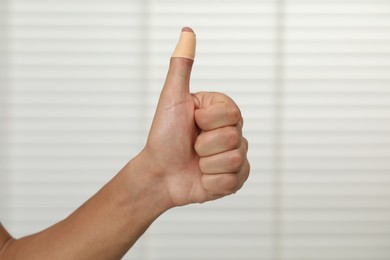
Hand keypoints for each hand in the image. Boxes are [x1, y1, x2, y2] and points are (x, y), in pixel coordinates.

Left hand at [137, 27, 249, 206]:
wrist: (159, 173)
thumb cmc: (163, 136)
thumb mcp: (171, 98)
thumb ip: (182, 66)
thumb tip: (187, 31)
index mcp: (222, 111)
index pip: (231, 114)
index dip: (205, 121)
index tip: (192, 122)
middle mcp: (233, 131)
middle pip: (234, 138)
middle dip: (203, 145)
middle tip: (191, 146)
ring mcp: (236, 155)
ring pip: (234, 160)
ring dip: (206, 164)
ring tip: (195, 161)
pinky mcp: (235, 178)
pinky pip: (234, 181)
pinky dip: (211, 182)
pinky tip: (202, 177)